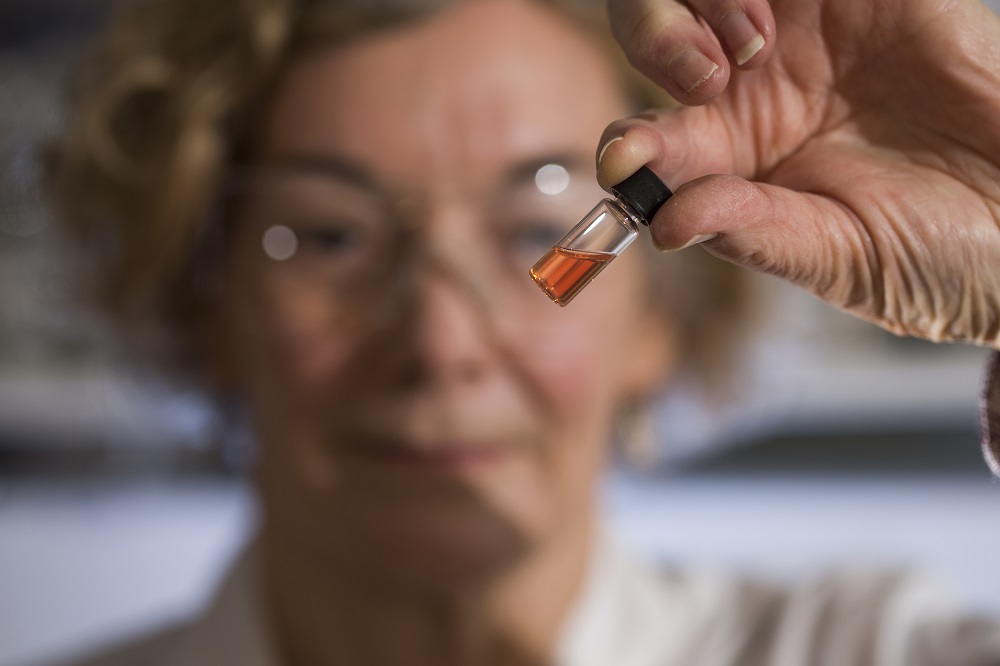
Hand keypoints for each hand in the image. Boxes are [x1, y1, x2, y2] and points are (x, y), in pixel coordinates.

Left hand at [599, 0, 999, 347]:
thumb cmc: (933, 249)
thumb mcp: (838, 252)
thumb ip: (754, 231)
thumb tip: (665, 224)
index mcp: (728, 158)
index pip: (649, 137)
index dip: (630, 141)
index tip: (631, 153)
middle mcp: (748, 88)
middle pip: (655, 34)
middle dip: (654, 38)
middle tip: (703, 73)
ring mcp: (798, 31)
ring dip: (703, 0)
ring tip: (752, 43)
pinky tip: (772, 6)